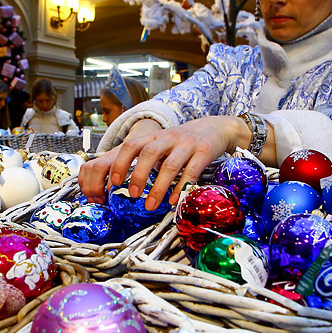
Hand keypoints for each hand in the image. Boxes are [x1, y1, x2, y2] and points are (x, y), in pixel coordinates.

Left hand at [78, 116, 248, 210]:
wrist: (216, 127)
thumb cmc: (185, 140)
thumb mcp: (163, 144)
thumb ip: (148, 159)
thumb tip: (129, 183)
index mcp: (155, 136)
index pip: (131, 145)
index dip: (121, 163)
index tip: (115, 182)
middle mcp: (169, 138)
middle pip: (148, 153)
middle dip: (138, 175)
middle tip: (133, 195)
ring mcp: (186, 144)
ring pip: (170, 165)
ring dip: (159, 187)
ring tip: (151, 205)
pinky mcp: (203, 152)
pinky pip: (191, 171)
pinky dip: (181, 187)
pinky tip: (173, 201)